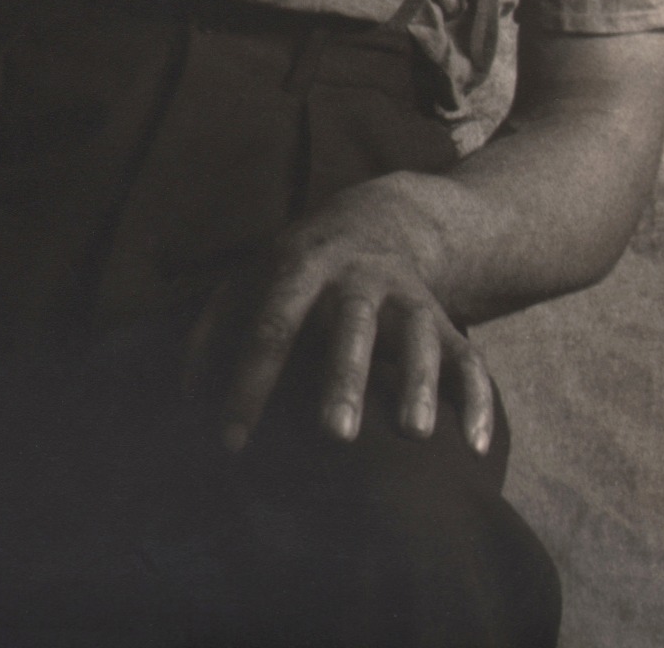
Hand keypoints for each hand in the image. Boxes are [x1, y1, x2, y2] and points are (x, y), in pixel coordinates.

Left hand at [184, 178, 494, 454]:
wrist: (381, 218)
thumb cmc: (298, 265)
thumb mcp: (251, 276)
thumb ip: (213, 328)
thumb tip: (186, 397)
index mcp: (302, 266)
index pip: (271, 325)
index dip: (249, 382)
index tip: (232, 441)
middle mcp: (359, 279)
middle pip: (352, 326)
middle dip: (343, 378)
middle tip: (334, 435)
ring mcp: (408, 297)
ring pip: (420, 336)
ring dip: (417, 384)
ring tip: (413, 435)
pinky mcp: (447, 320)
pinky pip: (470, 359)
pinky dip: (477, 400)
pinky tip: (474, 446)